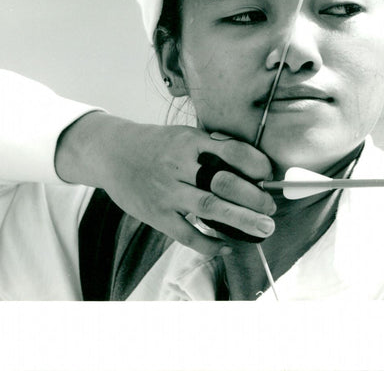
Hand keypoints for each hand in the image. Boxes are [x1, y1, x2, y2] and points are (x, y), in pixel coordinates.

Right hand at [55, 112, 275, 255]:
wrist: (112, 154)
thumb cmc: (157, 145)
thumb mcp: (185, 135)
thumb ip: (214, 147)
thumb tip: (254, 163)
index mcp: (191, 142)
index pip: (231, 151)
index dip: (256, 164)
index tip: (270, 175)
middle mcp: (180, 166)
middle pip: (224, 183)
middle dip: (254, 198)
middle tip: (272, 209)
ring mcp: (167, 192)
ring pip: (210, 208)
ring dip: (241, 221)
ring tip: (264, 229)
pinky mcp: (156, 215)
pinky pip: (187, 234)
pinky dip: (209, 243)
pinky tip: (227, 247)